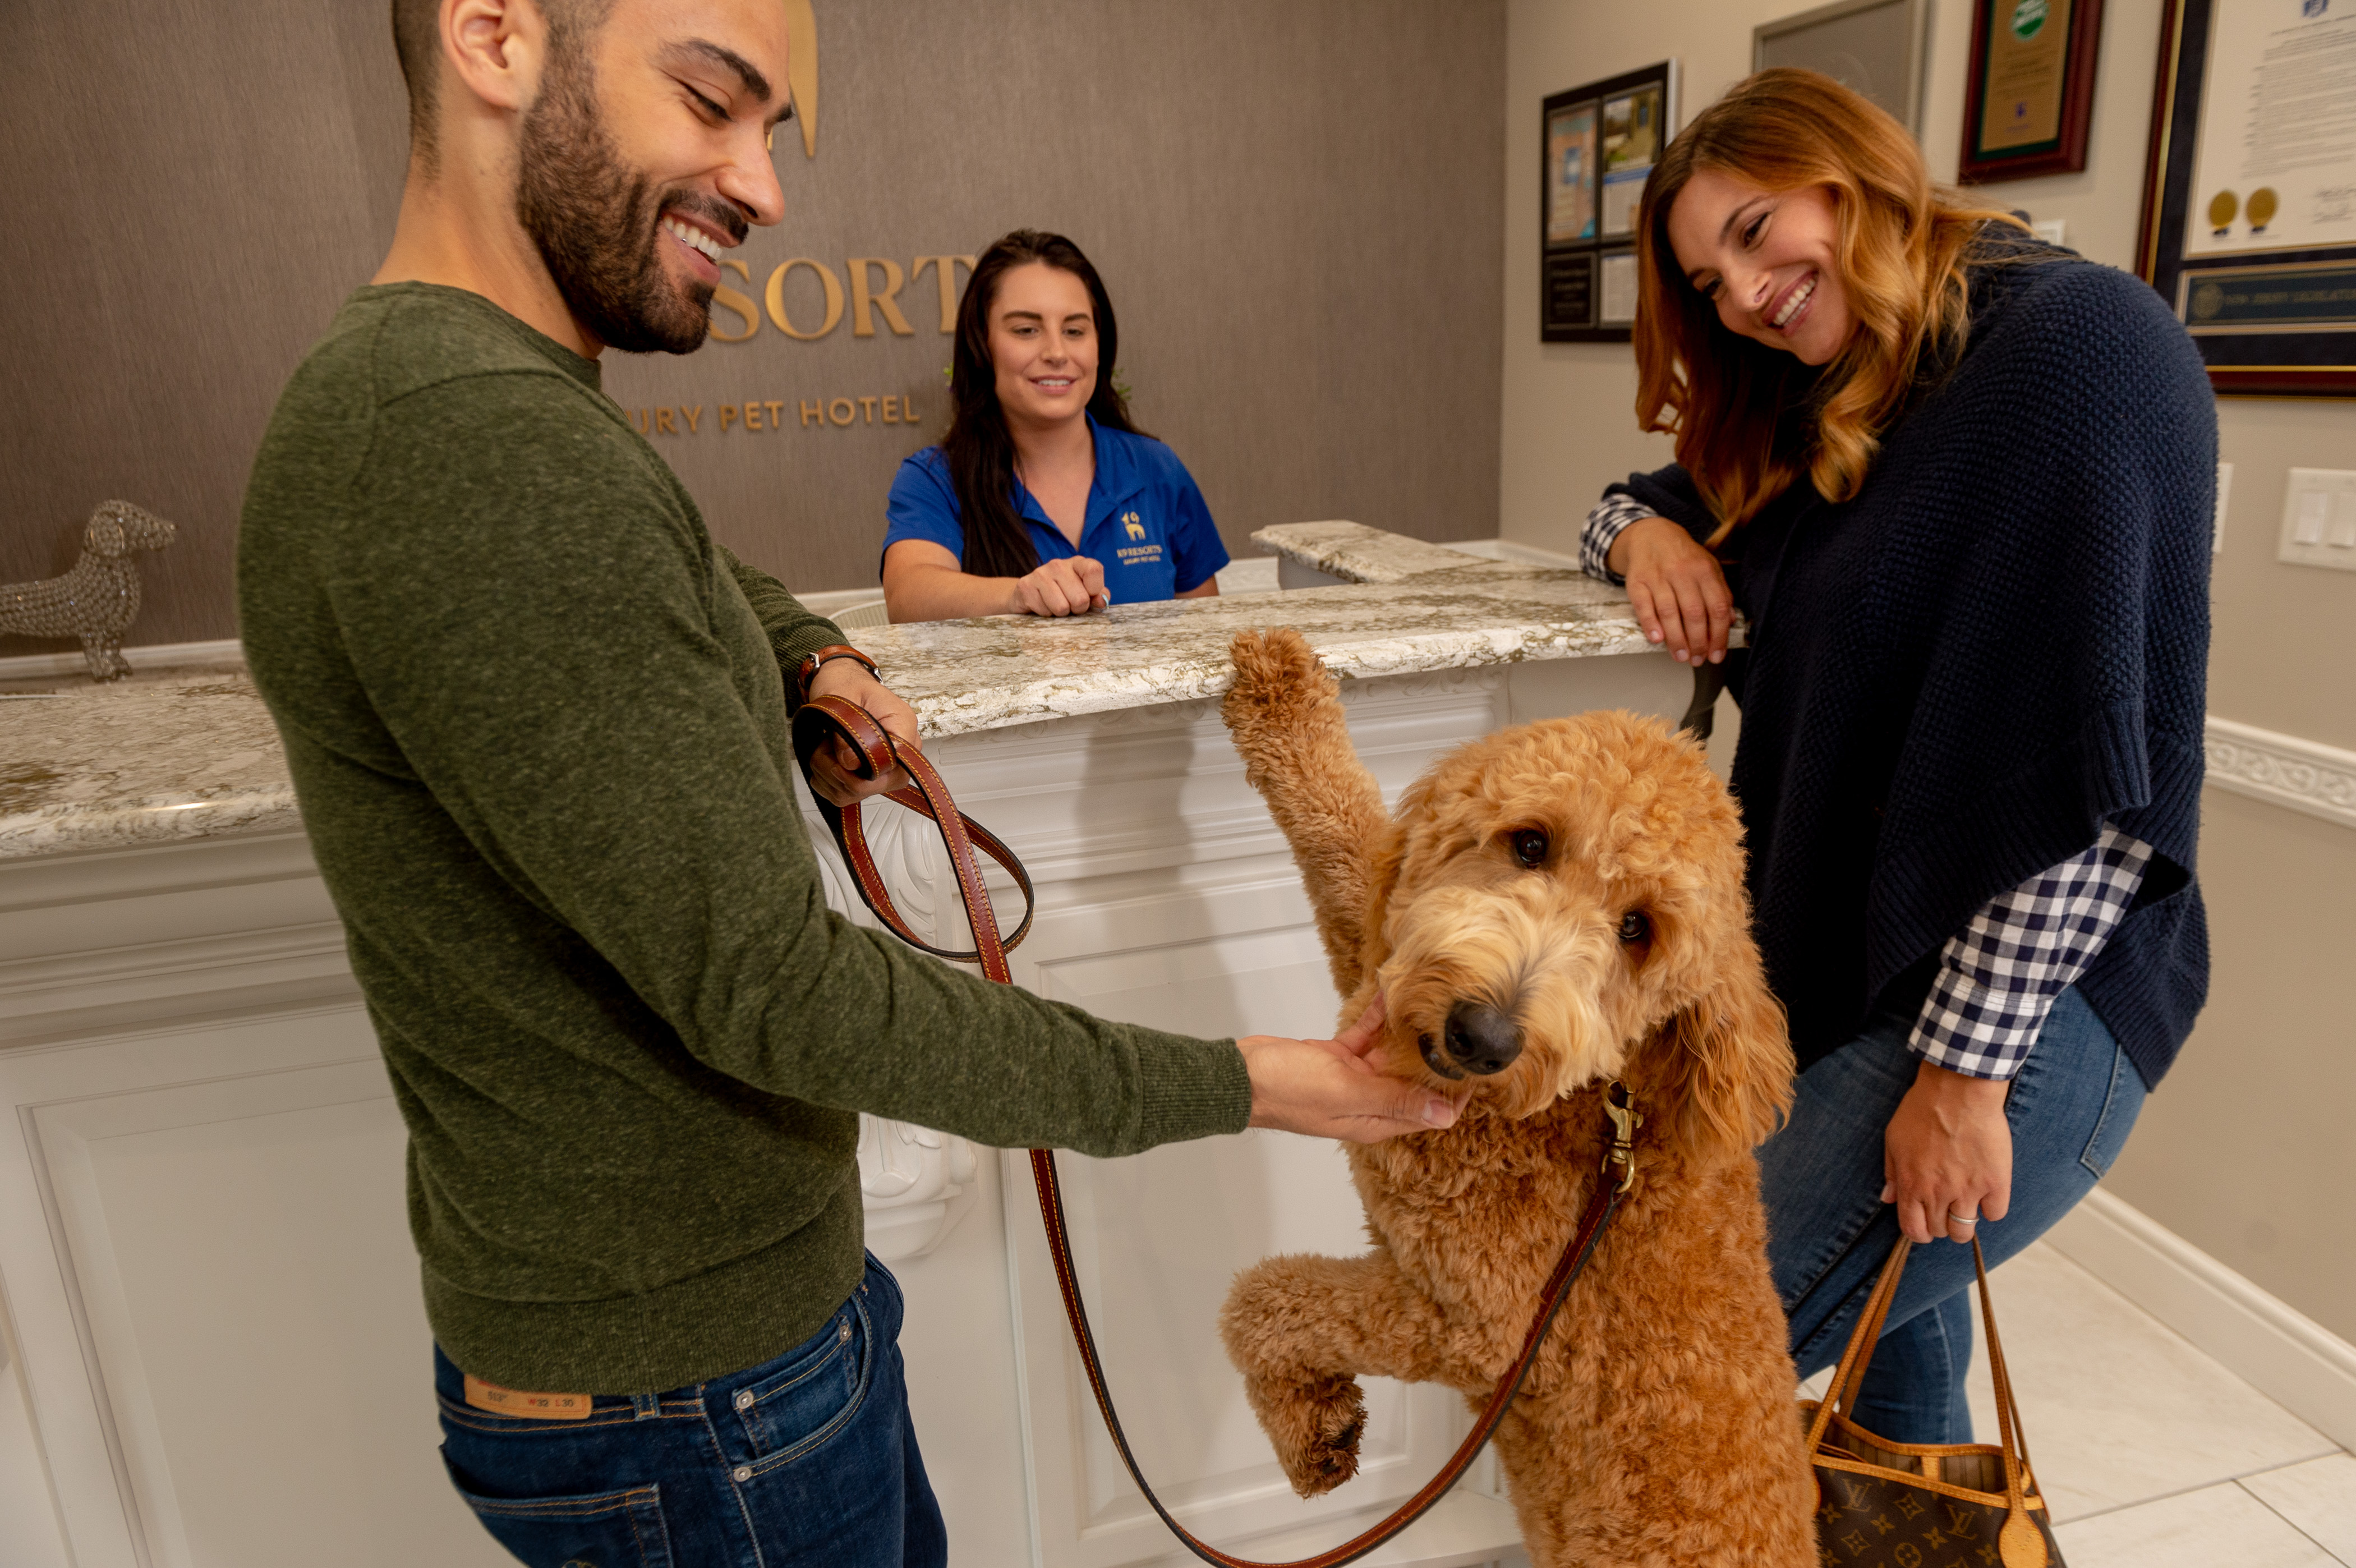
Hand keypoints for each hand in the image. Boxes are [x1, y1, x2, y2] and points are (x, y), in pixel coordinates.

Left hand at [804, 659, 923, 806]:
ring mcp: (886, 766)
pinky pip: (846, 796)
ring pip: (857, 793)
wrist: (840, 683)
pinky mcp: (869, 777)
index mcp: (903, 724)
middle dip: (842, 773)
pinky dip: (827, 782)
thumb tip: (849, 762)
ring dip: (828, 775)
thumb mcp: (841, 697)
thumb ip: (846, 728)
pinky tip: (825, 761)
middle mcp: (901, 749)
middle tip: (826, 748)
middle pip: (880, 785)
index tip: (841, 753)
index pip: (896, 763)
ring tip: (824, 749)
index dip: (866, 767)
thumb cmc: (845, 685)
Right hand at [1009, 556, 1107, 616]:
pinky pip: (1044, 611)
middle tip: (1070, 605)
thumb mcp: (1085, 592)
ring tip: (1056, 605)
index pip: (1094, 570)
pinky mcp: (1025, 586)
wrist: (1029, 595)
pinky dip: (1045, 614)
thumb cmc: (1064, 594)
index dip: (1095, 589)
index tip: (1090, 596)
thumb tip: (1102, 601)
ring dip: (1060, 613)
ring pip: (1061, 607)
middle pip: (1080, 598)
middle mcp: (1058, 564)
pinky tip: (1042, 605)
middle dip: (1077, 609)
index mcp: (1077, 563)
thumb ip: (1098, 595)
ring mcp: (1040, 573)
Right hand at [1238, 993, 1460, 1143]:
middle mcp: (1368, 1102)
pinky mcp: (1336, 1059)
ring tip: (1427, 1006)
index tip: (1473, 1068)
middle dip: (1434, 1058)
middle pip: (1413, 1082)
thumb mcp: (1346, 1092)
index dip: (1453, 1094)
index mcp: (1375, 1120)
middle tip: (1456, 1027)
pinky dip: (1376, 1020)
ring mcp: (1351, 1080)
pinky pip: (1365, 1038)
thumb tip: (1443, 1114)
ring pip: (1390, 1056)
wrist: (1240, 1076)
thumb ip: (1394, 1100)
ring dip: (1406, 1034)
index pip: (1428, 1113)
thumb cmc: (1286, 1090)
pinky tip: (1389, 998)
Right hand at [1607, 515, 1731, 665]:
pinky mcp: (1637, 582)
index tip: (1717, 654)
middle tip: (1699, 659)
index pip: (1717, 607)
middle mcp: (1682, 572)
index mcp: (1704, 570)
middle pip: (1694, 613)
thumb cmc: (1682, 556)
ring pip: (1670, 612)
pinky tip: (1658, 639)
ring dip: (1677, 639)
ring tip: (1681, 656)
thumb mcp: (1708, 567)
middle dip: (1698, 642)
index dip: (1719, 635)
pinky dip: (1651, 624)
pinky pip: (1644, 606)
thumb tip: (1730, 620)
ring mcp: (1658, 577)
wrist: (1651, 535)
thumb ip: (1720, 592)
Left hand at [1881, 1059, 2012, 1244]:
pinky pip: (1995, 1214)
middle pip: (1940, 1232)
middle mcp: (1937, 1193)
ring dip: (1964, 1223)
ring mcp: (1967, 1190)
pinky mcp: (1995, 1182)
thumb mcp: (1894, 1139)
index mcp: (1911, 1184)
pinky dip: (1991, 1208)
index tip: (1924, 1224)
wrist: (1958, 1091)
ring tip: (1965, 1205)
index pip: (1912, 1229)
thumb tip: (1888, 1198)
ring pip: (1965, 1231)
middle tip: (1945, 1208)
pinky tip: (1987, 1193)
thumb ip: (1892, 1172)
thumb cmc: (1922, 1109)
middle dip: (1940, 1225)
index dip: (1919, 1232)